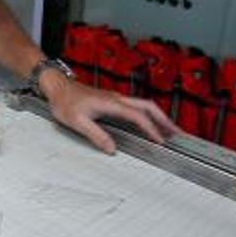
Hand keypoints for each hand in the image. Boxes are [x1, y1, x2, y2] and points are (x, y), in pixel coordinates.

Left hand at [45, 78, 178, 154]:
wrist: (57, 87)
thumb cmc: (64, 102)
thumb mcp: (77, 122)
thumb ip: (96, 135)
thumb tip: (112, 149)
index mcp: (111, 103)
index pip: (138, 116)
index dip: (151, 129)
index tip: (161, 141)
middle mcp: (116, 99)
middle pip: (148, 106)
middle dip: (164, 120)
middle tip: (178, 134)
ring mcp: (115, 98)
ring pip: (143, 105)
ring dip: (158, 117)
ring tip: (169, 130)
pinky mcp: (112, 100)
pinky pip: (135, 107)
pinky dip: (147, 115)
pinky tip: (148, 124)